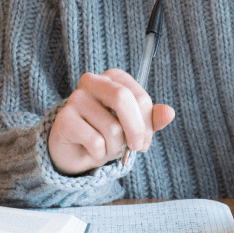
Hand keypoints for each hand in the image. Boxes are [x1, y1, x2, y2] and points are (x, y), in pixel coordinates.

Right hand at [47, 69, 175, 175]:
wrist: (75, 150)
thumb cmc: (106, 133)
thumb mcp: (133, 126)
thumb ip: (151, 119)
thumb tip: (169, 113)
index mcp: (113, 78)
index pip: (140, 97)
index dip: (148, 123)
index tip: (144, 139)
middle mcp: (92, 82)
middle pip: (122, 99)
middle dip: (136, 130)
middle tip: (136, 147)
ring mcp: (75, 98)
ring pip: (111, 128)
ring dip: (115, 148)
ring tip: (106, 147)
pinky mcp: (64, 119)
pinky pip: (95, 141)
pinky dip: (99, 154)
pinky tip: (91, 151)